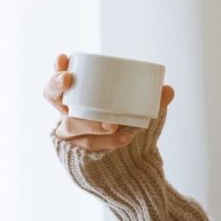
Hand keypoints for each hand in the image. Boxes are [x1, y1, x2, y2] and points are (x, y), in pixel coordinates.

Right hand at [44, 53, 174, 152]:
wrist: (125, 162)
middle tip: (69, 80)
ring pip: (72, 125)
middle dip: (57, 86)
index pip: (59, 79)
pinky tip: (122, 139)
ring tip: (113, 125)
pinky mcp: (76, 153)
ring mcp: (69, 134)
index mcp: (78, 96)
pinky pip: (86, 147)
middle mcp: (67, 112)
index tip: (62, 57)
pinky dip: (106, 143)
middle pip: (52, 97)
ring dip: (92, 123)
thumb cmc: (125, 125)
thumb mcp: (138, 110)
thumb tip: (168, 90)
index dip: (57, 68)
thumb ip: (152, 100)